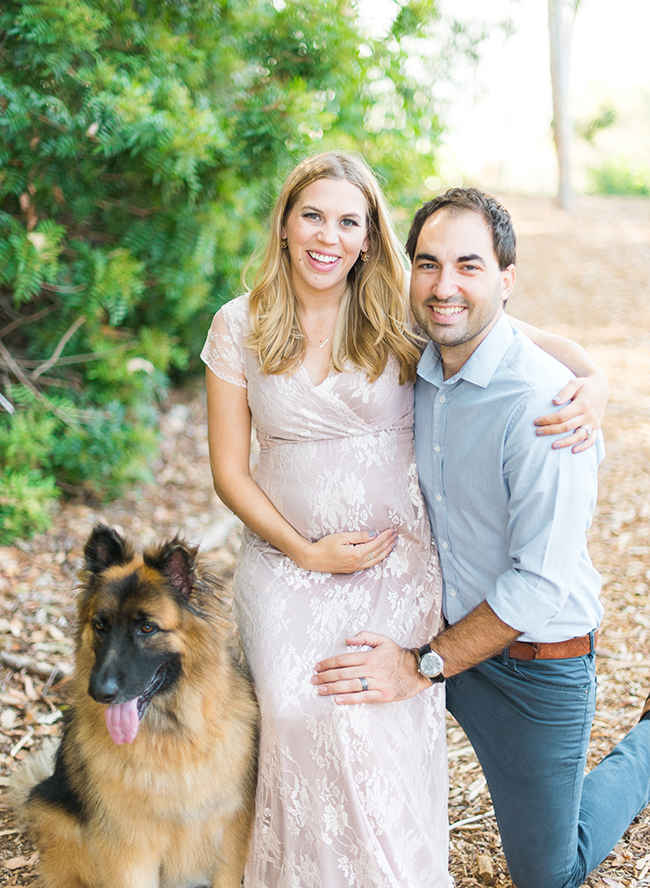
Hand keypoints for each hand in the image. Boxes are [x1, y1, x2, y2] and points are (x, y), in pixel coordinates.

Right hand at [297, 529, 396, 573]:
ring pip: (376, 560)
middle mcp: (358, 563)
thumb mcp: (342, 537)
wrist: (313, 559)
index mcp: (357, 554)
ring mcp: (355, 567)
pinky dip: (378, 558)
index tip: (392, 530)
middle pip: (378, 552)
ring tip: (392, 545)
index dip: (385, 537)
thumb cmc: (325, 546)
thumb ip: (359, 536)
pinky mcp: (352, 569)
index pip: (376, 544)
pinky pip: (369, 564)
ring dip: (385, 552)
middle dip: (388, 543)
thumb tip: (373, 535)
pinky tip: (380, 554)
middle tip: (395, 536)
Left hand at [311, 631, 431, 703]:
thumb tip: (347, 639)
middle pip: (343, 673)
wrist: (418, 669)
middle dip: (326, 676)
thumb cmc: (399, 655)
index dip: (328, 663)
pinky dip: (348, 699)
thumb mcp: (383, 640)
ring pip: (350, 686)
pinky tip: (337, 700)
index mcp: (369, 656)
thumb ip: (365, 636)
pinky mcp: (383, 695)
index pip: (343, 659)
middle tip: (314, 680)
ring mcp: (377, 683)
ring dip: (333, 688)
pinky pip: (363, 698)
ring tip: (321, 690)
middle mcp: (371, 669)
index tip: (318, 667)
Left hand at [534, 372, 608, 452]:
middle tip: (537, 433)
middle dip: (551, 430)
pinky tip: (573, 451)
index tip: (536, 421)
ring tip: (552, 446)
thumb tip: (554, 401)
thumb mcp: (575, 383)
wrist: (601, 387)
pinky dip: (584, 447)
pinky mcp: (596, 427)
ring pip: (579, 436)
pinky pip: (592, 440)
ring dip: (565, 442)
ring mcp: (593, 422)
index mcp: (582, 404)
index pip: (562, 416)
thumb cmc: (584, 384)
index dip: (548, 420)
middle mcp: (588, 415)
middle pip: (567, 427)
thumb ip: (565, 391)